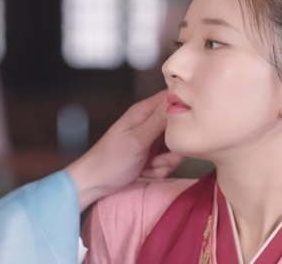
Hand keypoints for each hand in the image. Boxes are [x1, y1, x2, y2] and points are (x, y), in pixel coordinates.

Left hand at [66, 91, 182, 209]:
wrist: (94, 184)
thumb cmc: (111, 160)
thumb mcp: (137, 140)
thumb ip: (159, 120)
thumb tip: (179, 98)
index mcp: (144, 111)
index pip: (172, 97)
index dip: (183, 107)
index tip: (186, 125)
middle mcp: (151, 122)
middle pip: (178, 127)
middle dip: (173, 147)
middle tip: (157, 156)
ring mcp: (153, 139)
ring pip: (176, 147)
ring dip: (165, 162)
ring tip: (147, 166)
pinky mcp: (154, 155)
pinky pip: (169, 161)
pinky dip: (159, 170)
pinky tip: (145, 172)